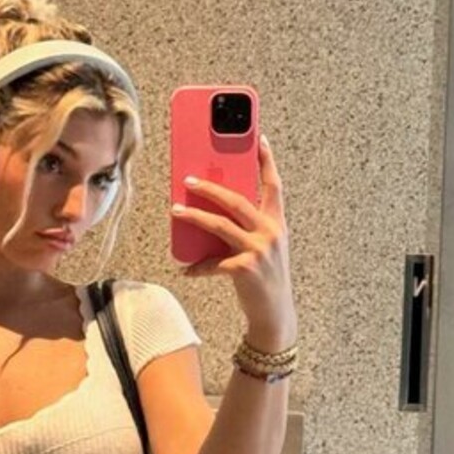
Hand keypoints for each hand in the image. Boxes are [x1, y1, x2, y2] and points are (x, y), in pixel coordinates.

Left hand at [172, 135, 295, 350]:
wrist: (275, 314)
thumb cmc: (266, 278)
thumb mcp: (265, 247)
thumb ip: (249, 227)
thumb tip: (214, 209)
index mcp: (277, 223)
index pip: (274, 185)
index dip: (267, 161)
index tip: (259, 138)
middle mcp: (271, 233)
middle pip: (237, 200)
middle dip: (211, 187)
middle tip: (188, 180)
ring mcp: (258, 250)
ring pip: (220, 224)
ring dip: (194, 216)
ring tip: (175, 210)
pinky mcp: (244, 269)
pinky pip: (212, 262)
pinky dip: (197, 266)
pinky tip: (185, 268)